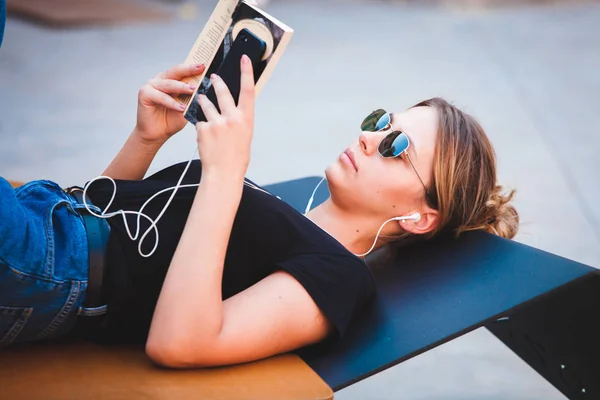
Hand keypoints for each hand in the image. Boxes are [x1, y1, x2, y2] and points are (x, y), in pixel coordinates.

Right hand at [135, 63, 205, 144]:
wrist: (157, 134)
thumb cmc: (170, 120)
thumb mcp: (186, 107)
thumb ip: (192, 97)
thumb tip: (206, 89)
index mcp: (171, 80)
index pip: (183, 71)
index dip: (194, 66)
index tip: (206, 64)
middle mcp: (160, 80)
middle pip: (176, 71)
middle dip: (189, 69)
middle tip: (201, 68)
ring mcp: (151, 85)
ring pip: (169, 84)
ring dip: (182, 87)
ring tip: (193, 90)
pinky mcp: (144, 94)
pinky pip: (160, 97)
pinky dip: (171, 102)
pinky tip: (181, 107)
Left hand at [196, 55, 254, 179]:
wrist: (223, 173)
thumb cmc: (236, 156)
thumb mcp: (244, 135)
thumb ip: (239, 119)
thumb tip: (234, 107)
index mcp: (246, 119)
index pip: (248, 90)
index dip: (246, 72)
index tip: (244, 59)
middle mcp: (232, 118)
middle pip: (223, 92)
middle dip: (216, 83)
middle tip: (213, 77)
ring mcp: (216, 122)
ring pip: (206, 104)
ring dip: (203, 102)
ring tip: (201, 102)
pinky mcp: (203, 128)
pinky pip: (199, 121)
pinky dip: (200, 125)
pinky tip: (204, 137)